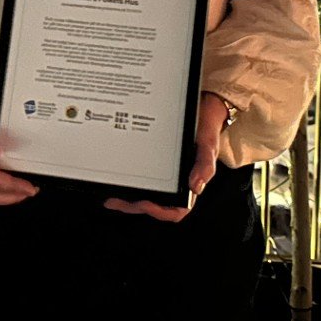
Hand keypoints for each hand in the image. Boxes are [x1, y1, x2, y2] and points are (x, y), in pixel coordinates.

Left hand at [106, 92, 229, 222]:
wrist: (202, 109)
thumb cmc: (206, 129)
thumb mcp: (208, 145)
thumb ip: (204, 165)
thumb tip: (196, 186)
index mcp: (189, 184)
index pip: (176, 210)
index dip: (159, 211)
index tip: (145, 203)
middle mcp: (176, 183)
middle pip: (154, 205)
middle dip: (134, 206)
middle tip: (117, 201)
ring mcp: (165, 176)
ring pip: (145, 195)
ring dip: (128, 199)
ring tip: (112, 197)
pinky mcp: (155, 165)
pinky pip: (143, 179)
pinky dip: (129, 182)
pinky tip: (117, 178)